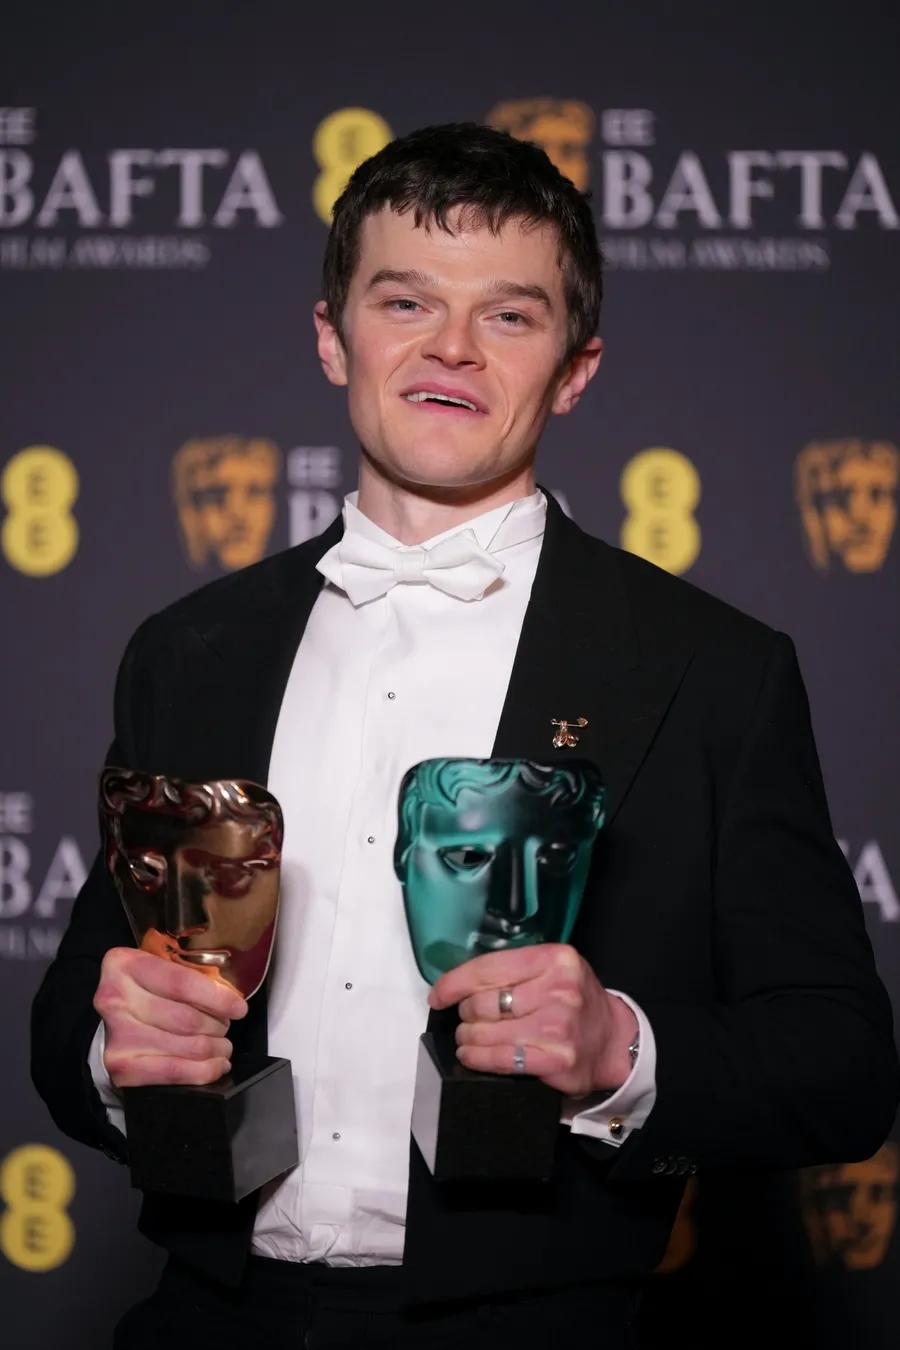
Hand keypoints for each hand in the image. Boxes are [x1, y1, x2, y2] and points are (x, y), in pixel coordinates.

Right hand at [93, 947, 247, 1087]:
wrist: (106, 1026)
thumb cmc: (144, 994)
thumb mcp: (159, 971)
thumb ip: (189, 976)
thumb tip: (231, 999)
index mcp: (125, 965)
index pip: (182, 983)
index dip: (217, 998)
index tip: (239, 1009)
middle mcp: (115, 999)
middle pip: (187, 1018)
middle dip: (218, 1026)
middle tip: (225, 1028)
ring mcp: (116, 1035)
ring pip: (187, 1046)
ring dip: (215, 1049)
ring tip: (222, 1047)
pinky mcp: (121, 1067)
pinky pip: (174, 1072)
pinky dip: (203, 1071)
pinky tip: (215, 1065)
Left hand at [428, 944, 637, 1097]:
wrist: (615, 1040)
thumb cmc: (575, 1001)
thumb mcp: (554, 970)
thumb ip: (515, 971)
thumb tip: (459, 984)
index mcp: (554, 959)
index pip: (488, 968)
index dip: (454, 983)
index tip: (438, 995)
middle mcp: (557, 990)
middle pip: (482, 1003)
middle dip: (467, 1014)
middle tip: (469, 1019)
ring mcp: (557, 1027)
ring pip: (486, 1033)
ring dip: (468, 1038)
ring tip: (469, 1038)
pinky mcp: (555, 1061)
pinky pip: (499, 1059)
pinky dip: (477, 1058)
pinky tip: (471, 1055)